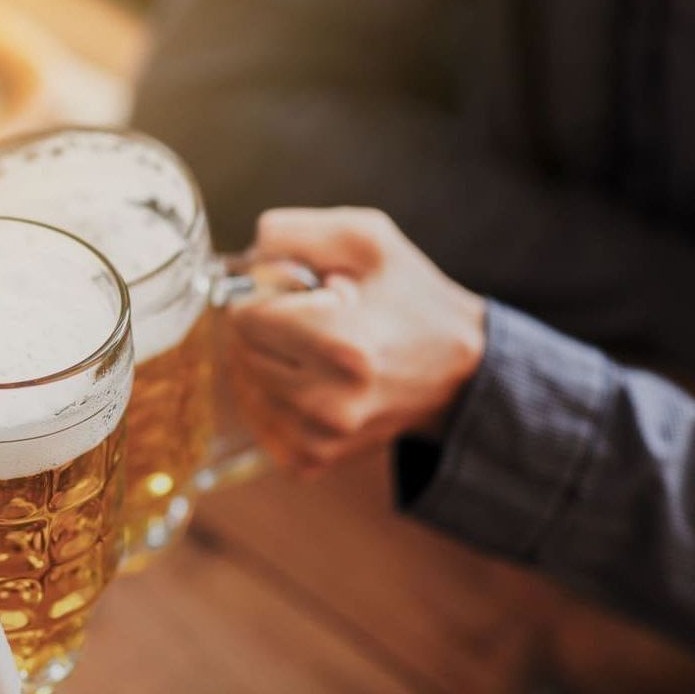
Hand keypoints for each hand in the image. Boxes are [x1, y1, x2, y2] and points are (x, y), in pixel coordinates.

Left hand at [229, 207, 485, 473]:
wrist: (455, 369)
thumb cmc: (407, 296)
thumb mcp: (364, 238)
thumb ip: (291, 233)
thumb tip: (239, 262)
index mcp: (344, 345)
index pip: (243, 316)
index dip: (267, 294)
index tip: (307, 294)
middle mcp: (328, 403)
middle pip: (239, 349)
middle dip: (265, 327)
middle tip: (314, 321)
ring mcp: (318, 438)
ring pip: (243, 382)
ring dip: (267, 359)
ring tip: (317, 350)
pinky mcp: (309, 459)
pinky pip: (256, 416)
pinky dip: (271, 393)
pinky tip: (310, 379)